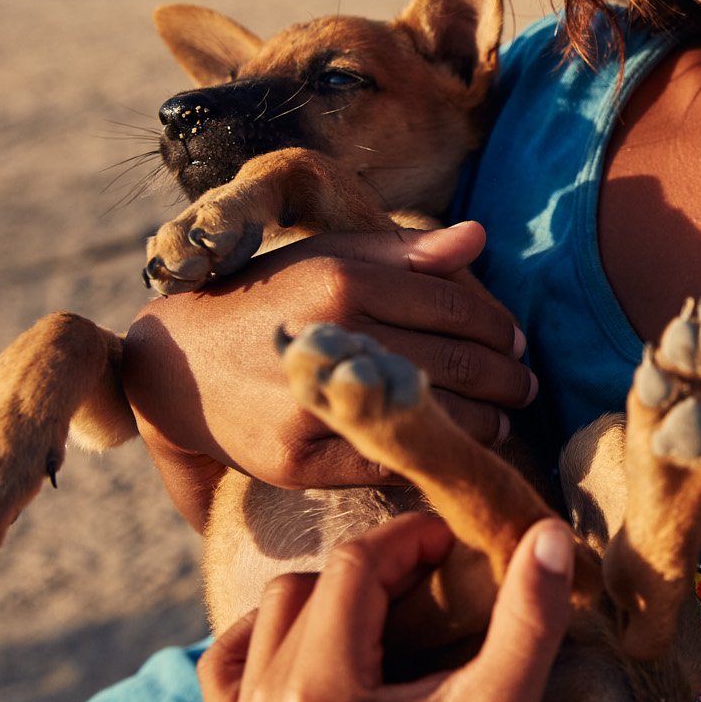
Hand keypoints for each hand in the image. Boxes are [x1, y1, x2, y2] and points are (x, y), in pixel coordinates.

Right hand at [125, 222, 538, 507]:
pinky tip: (451, 448)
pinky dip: (428, 455)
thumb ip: (404, 251)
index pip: (456, 305)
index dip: (499, 327)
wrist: (175, 367)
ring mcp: (313, 400)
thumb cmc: (267, 300)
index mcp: (344, 279)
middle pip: (456, 361)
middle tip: (525, 385)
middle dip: (506, 377)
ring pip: (434, 416)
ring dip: (484, 422)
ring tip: (502, 418)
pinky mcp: (298, 459)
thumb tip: (479, 239)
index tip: (518, 343)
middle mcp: (331, 334)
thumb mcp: (326, 257)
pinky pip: (387, 463)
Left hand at [198, 514, 575, 701]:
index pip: (353, 568)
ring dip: (326, 598)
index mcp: (321, 698)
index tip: (452, 540)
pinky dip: (264, 637)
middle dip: (376, 568)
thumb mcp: (506, 700)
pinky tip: (318, 642)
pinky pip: (223, 661)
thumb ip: (532, 613)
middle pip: (313, 585)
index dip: (406, 540)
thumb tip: (549, 530)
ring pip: (271, 611)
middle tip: (430, 574)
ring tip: (385, 608)